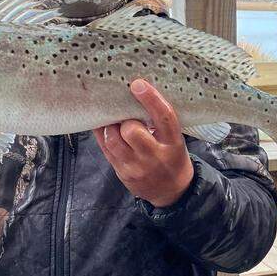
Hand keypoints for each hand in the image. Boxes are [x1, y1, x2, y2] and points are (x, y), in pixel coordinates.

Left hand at [94, 79, 193, 207]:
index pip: (164, 117)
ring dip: (111, 126)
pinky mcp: (123, 173)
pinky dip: (102, 133)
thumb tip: (137, 93)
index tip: (138, 84)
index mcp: (173, 143)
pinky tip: (103, 126)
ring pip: (113, 139)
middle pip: (132, 130)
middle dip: (126, 119)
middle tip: (127, 115)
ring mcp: (137, 167)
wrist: (172, 191)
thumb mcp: (174, 140)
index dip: (151, 99)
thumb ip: (159, 122)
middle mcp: (156, 156)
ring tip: (116, 122)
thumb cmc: (172, 157)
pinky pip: (105, 148)